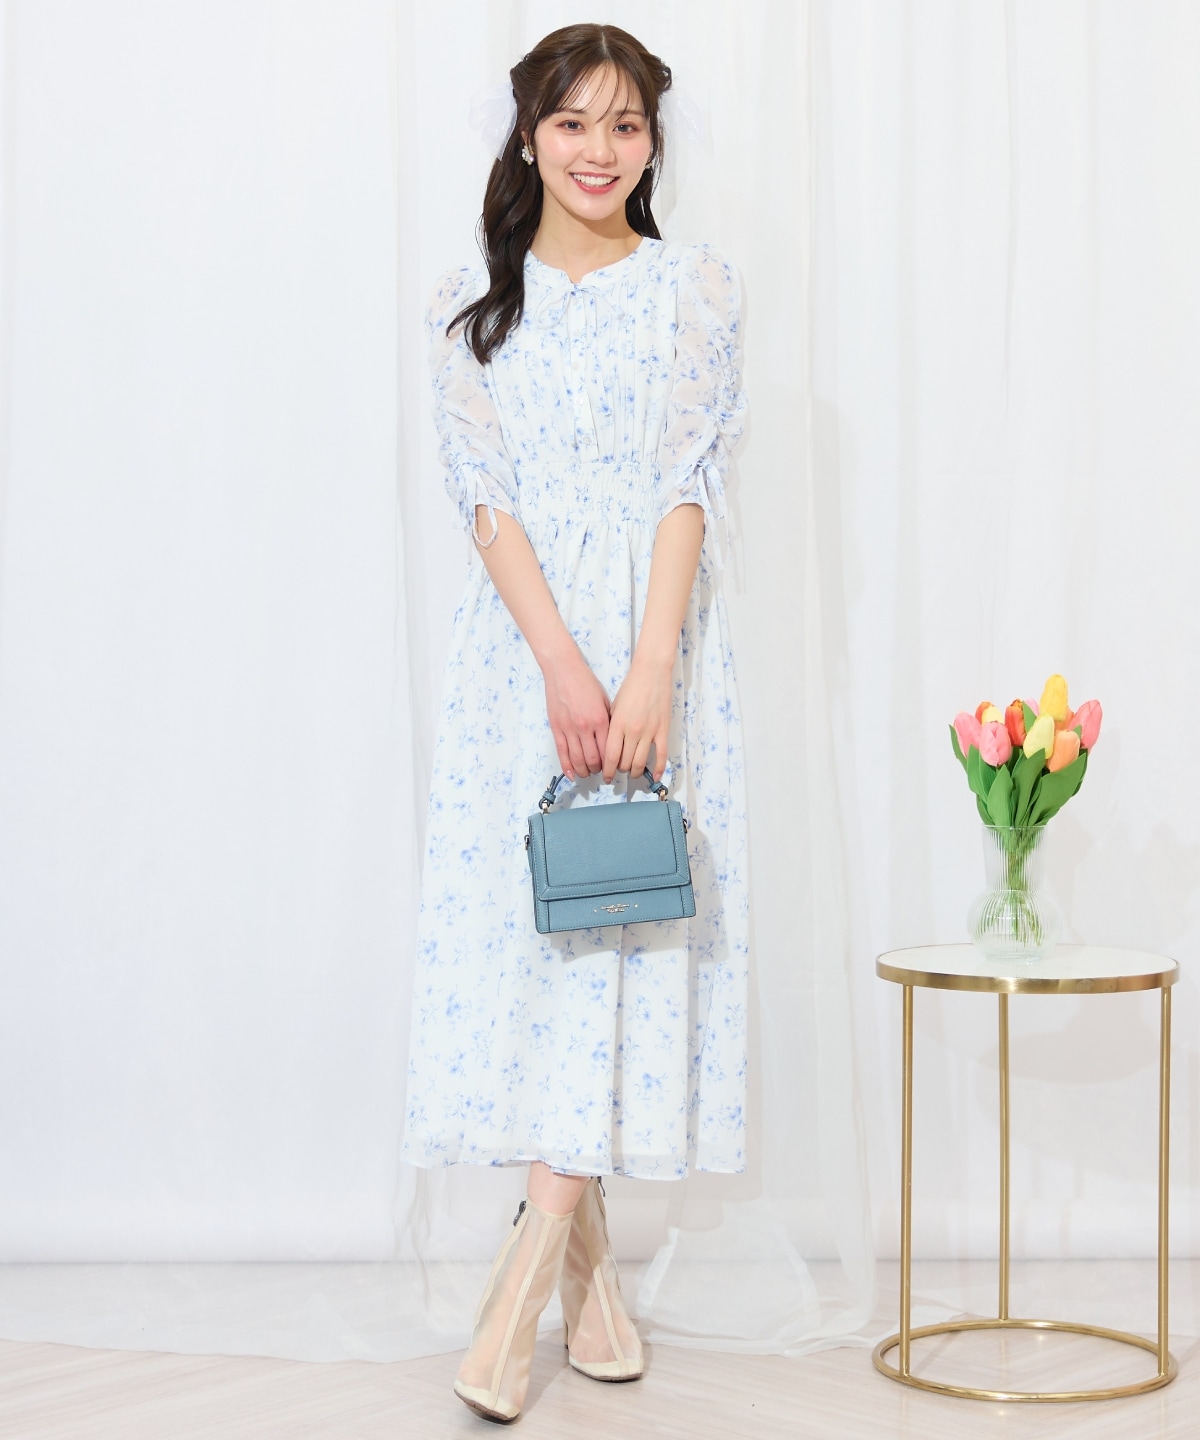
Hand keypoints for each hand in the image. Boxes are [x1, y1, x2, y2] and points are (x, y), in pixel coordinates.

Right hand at [542, 645, 610, 779]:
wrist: (563, 669)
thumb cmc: (585, 682)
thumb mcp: (604, 700)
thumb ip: (608, 721)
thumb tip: (612, 740)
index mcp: (600, 720)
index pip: (608, 751)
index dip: (611, 763)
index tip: (612, 767)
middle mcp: (585, 727)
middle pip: (593, 759)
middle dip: (598, 770)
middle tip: (600, 772)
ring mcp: (569, 729)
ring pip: (577, 760)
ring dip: (584, 771)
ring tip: (587, 773)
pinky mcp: (556, 728)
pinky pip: (562, 753)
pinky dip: (567, 767)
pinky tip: (572, 774)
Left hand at [602, 656, 672, 782]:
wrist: (652, 673)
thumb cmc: (631, 688)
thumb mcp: (614, 707)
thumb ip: (611, 728)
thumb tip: (609, 748)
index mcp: (618, 725)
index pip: (610, 756)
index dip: (608, 770)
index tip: (607, 777)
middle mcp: (632, 731)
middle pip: (625, 762)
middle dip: (620, 770)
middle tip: (619, 771)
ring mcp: (649, 732)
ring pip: (640, 762)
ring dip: (635, 772)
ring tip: (632, 773)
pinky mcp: (663, 731)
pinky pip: (661, 755)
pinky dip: (658, 769)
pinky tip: (655, 777)